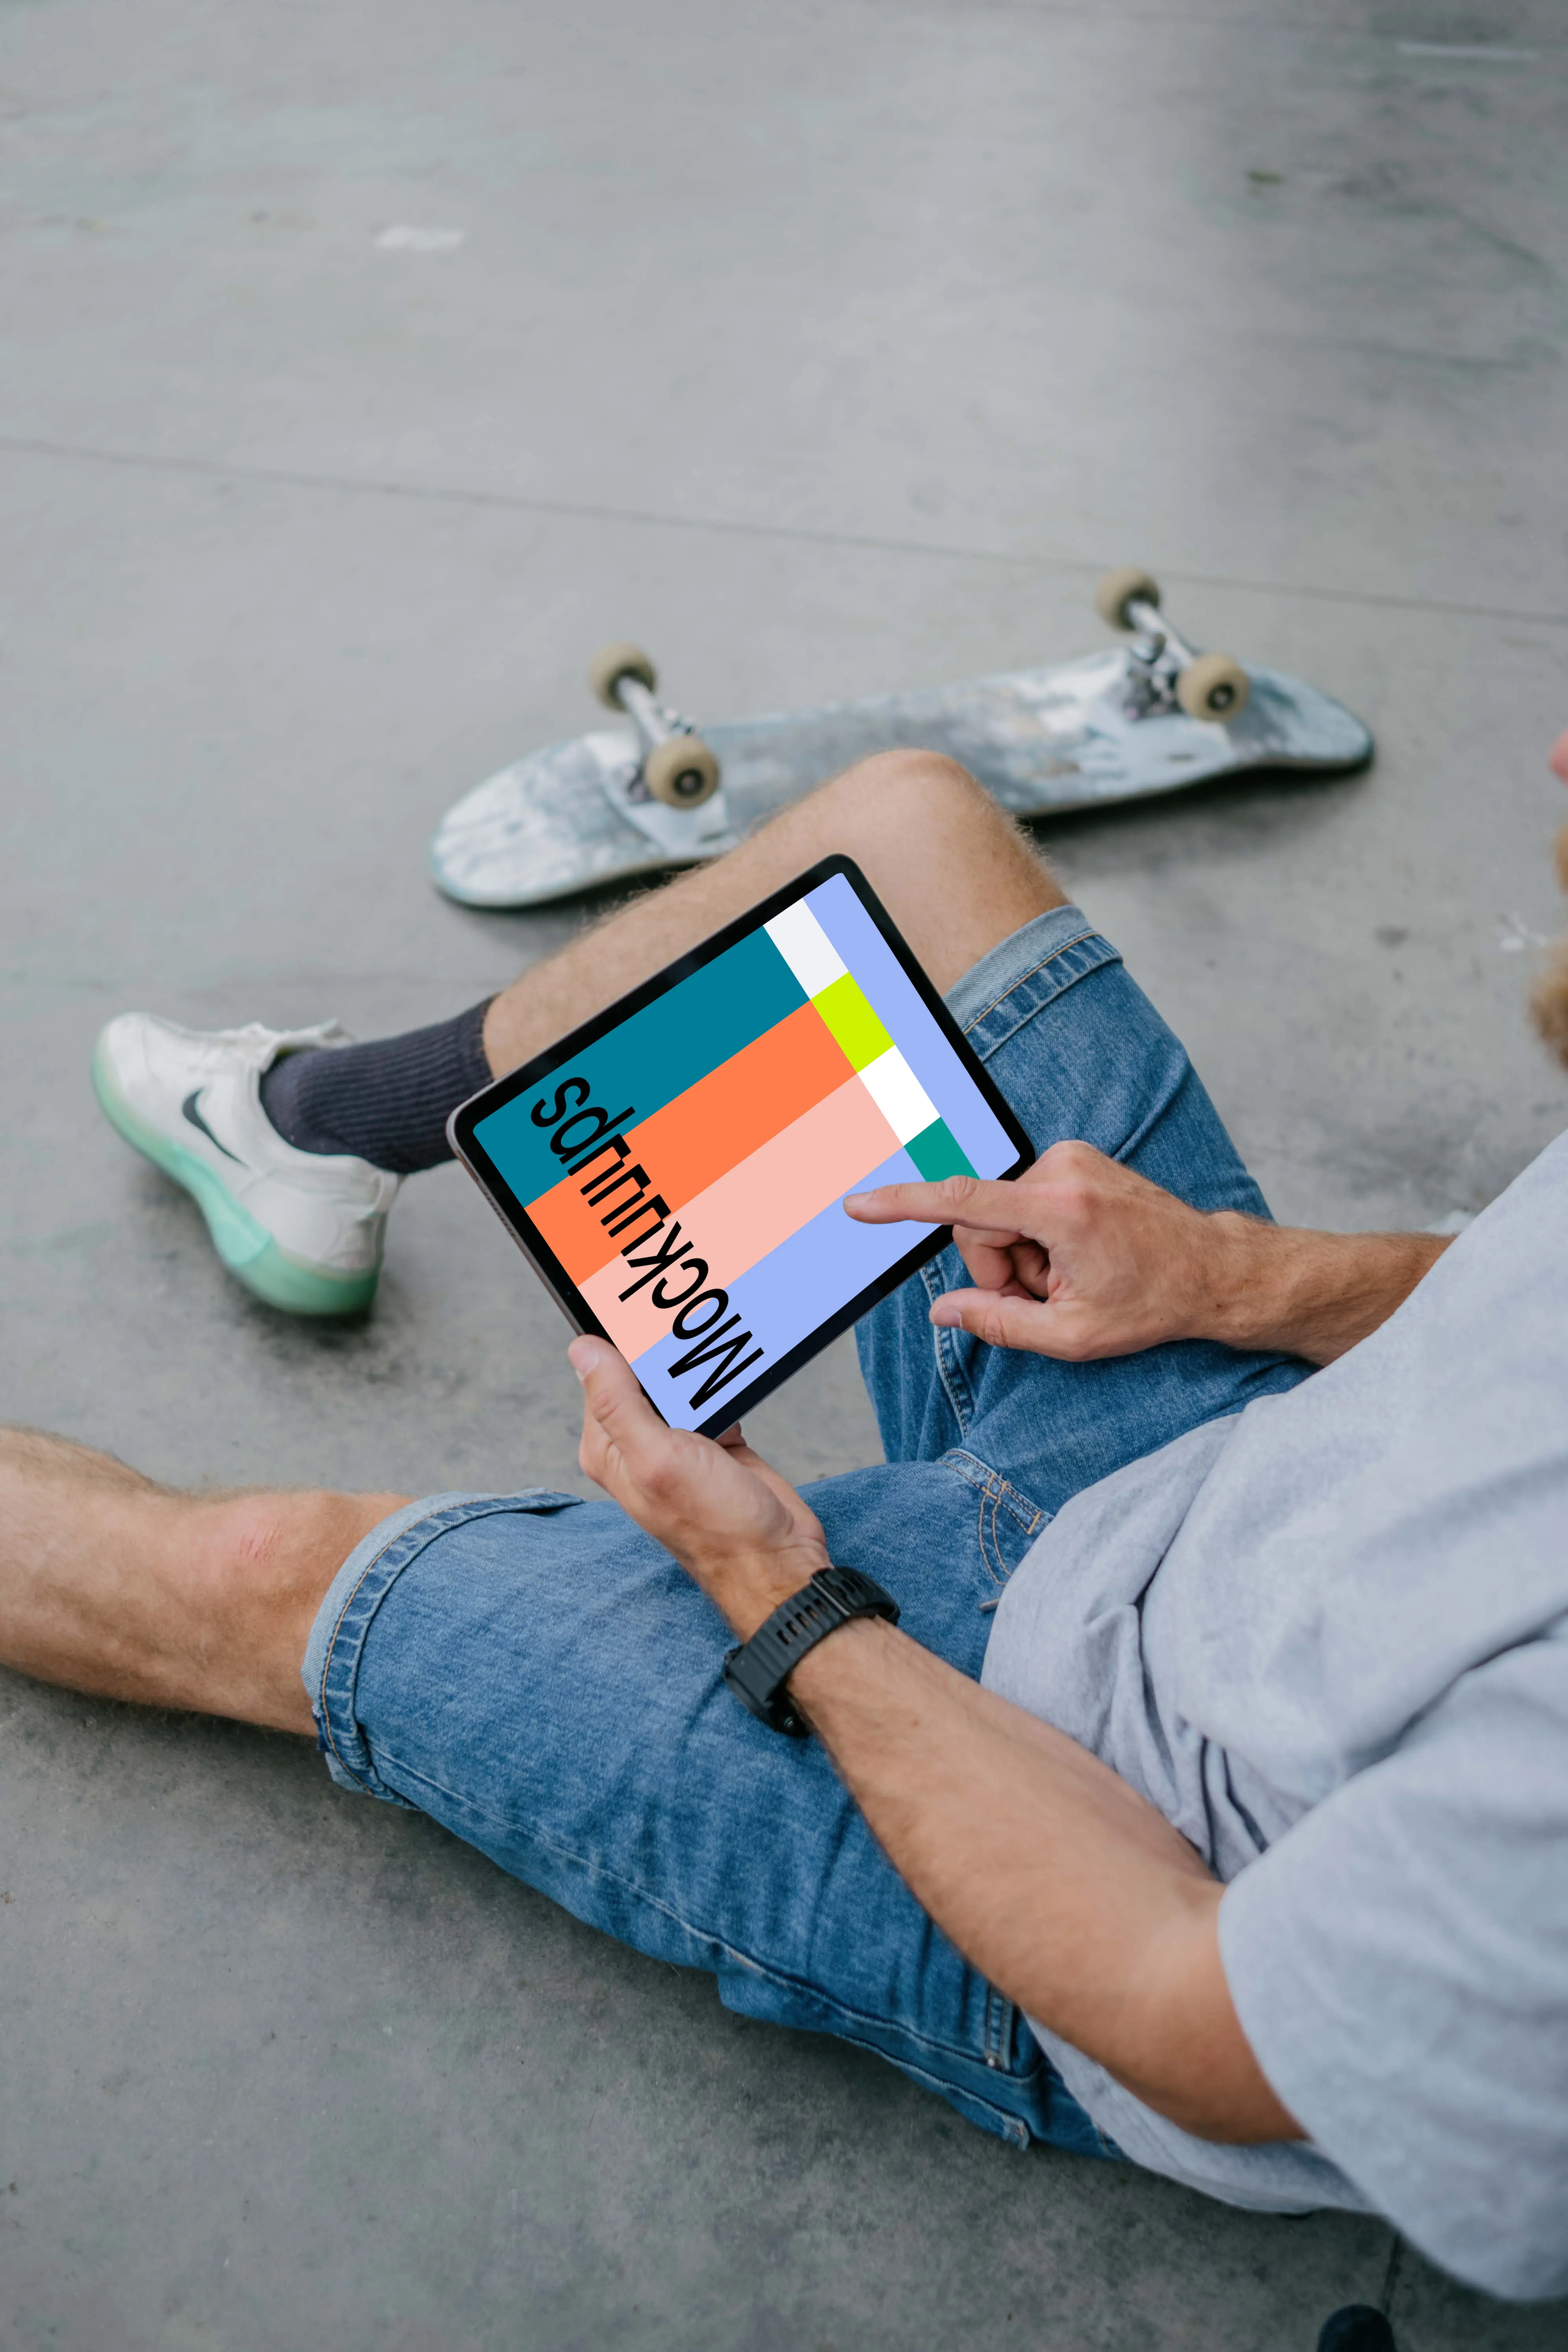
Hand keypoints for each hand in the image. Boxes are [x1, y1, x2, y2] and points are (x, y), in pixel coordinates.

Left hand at [569, 1337, 829, 1635]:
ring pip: (679, 1382)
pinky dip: (726, 1385)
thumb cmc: (715, 1524)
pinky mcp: (715, 1441)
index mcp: (610, 1448)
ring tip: (718, 1353)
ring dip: (699, 1367)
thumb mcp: (657, 1458)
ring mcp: (678, 1443)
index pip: (602, 1375)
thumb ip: (616, 1403)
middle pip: (641, 1375)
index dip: (624, 1345)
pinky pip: (714, 1396)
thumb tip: (582, 1350)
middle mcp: (639, 1444)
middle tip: (690, 1337)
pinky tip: (735, 1378)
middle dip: (666, 1354)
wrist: (776, 1558)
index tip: (649, 1322)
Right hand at [845, 1140, 1242, 1360]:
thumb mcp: (1074, 1335)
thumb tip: (943, 1312)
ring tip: (1070, 1281)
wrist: (1212, 1268)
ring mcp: (1071, 1158)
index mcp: (1061, 1209)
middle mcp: (1063, 1169)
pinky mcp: (1075, 1159)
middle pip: (980, 1224)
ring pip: (1001, 1215)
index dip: (903, 1205)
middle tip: (1046, 1301)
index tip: (860, 1205)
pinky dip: (1038, 1237)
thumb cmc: (1153, 1303)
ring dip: (1023, 1257)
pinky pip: (1024, 1201)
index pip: (961, 1202)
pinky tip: (1076, 1258)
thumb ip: (998, 1323)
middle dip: (1000, 1270)